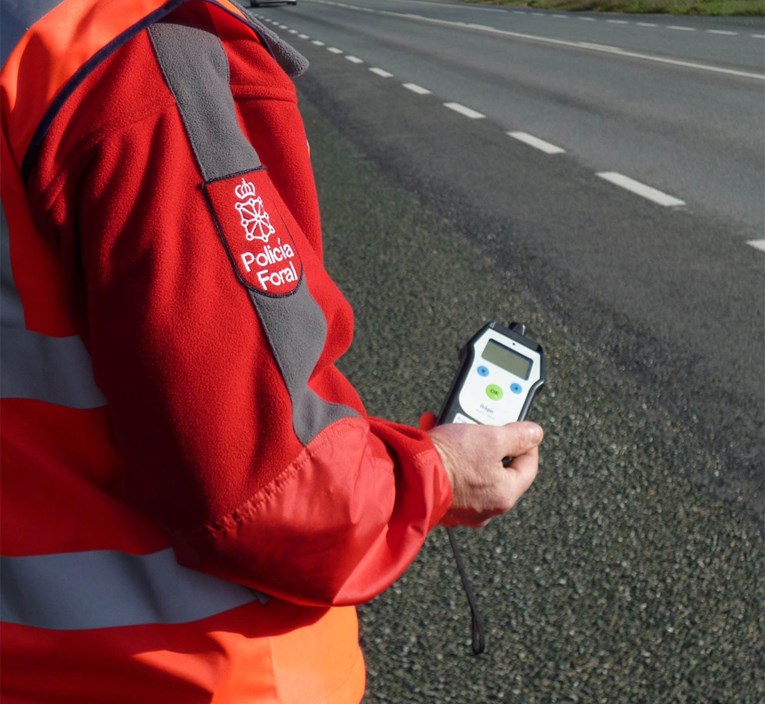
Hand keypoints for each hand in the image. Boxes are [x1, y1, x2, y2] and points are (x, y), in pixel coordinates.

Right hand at [426, 420, 542, 527]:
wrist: (407, 475)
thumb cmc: (450, 460)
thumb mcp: (492, 438)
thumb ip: (519, 435)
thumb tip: (535, 434)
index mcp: (504, 495)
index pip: (528, 466)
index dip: (527, 442)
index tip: (521, 429)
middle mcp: (485, 507)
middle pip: (497, 466)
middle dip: (486, 439)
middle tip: (479, 423)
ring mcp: (461, 506)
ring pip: (470, 468)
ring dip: (462, 443)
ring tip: (450, 424)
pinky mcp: (440, 500)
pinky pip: (450, 474)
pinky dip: (445, 456)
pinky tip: (434, 437)